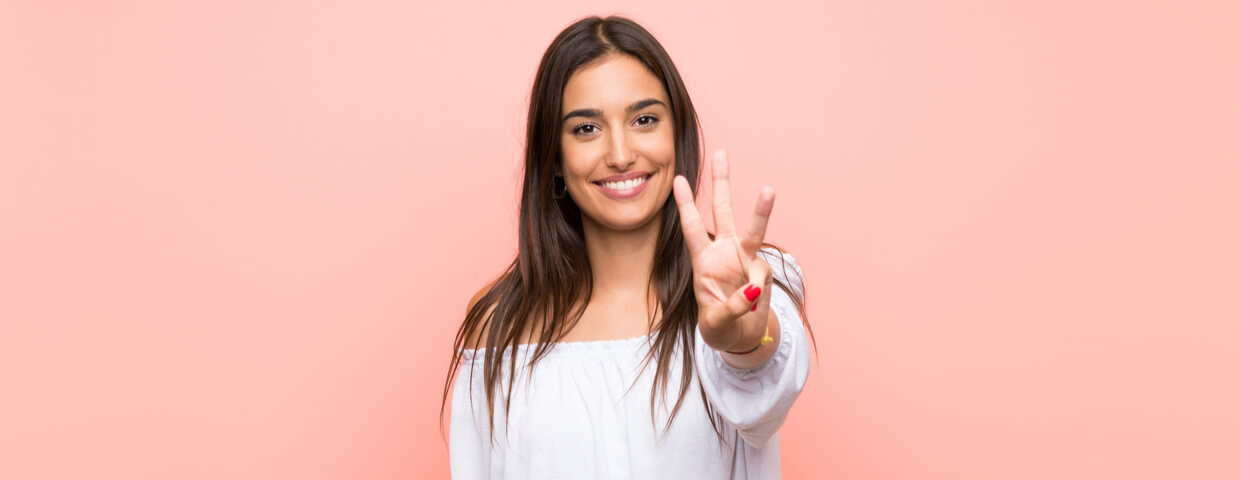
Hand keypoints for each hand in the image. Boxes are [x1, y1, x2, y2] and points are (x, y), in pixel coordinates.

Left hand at [672, 149, 775, 352]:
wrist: (739, 336)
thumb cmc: (719, 325)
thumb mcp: (715, 321)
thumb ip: (730, 306)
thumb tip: (752, 289)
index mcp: (702, 260)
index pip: (691, 228)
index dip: (685, 205)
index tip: (677, 179)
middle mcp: (724, 252)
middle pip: (722, 211)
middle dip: (721, 182)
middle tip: (721, 153)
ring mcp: (745, 259)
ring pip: (753, 230)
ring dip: (761, 210)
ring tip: (768, 190)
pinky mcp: (761, 270)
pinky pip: (762, 274)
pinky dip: (757, 289)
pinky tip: (750, 303)